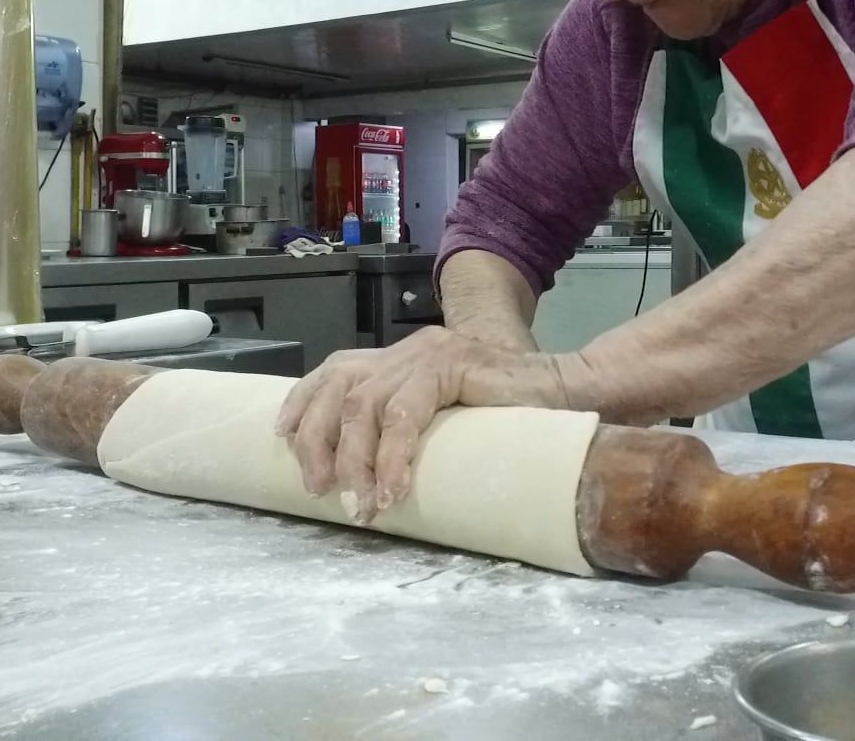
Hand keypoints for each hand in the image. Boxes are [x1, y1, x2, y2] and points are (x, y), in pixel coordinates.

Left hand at [273, 327, 568, 521]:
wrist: (573, 390)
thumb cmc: (514, 416)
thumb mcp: (448, 419)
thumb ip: (415, 428)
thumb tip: (368, 479)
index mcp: (403, 358)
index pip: (337, 369)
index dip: (303, 401)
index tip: (280, 437)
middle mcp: (410, 350)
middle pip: (339, 386)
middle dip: (318, 442)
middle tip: (320, 491)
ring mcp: (430, 353)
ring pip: (364, 403)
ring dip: (353, 459)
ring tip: (359, 504)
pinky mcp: (453, 364)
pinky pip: (405, 413)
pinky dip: (392, 456)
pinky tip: (391, 489)